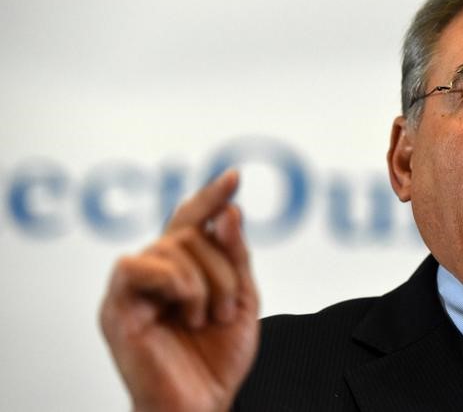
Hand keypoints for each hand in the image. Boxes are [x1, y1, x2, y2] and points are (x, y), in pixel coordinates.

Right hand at [99, 170, 258, 411]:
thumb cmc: (217, 358)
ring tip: (208, 317)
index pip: (191, 221)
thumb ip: (236, 255)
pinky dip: (172, 279)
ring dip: (205, 280)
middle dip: (223, 267)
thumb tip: (230, 211)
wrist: (201, 406)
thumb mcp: (243, 299)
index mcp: (182, 271)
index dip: (210, 197)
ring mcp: (133, 289)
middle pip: (190, 232)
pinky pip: (135, 265)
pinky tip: (186, 306)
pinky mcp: (117, 308)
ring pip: (171, 245)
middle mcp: (155, 274)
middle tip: (228, 309)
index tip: (234, 176)